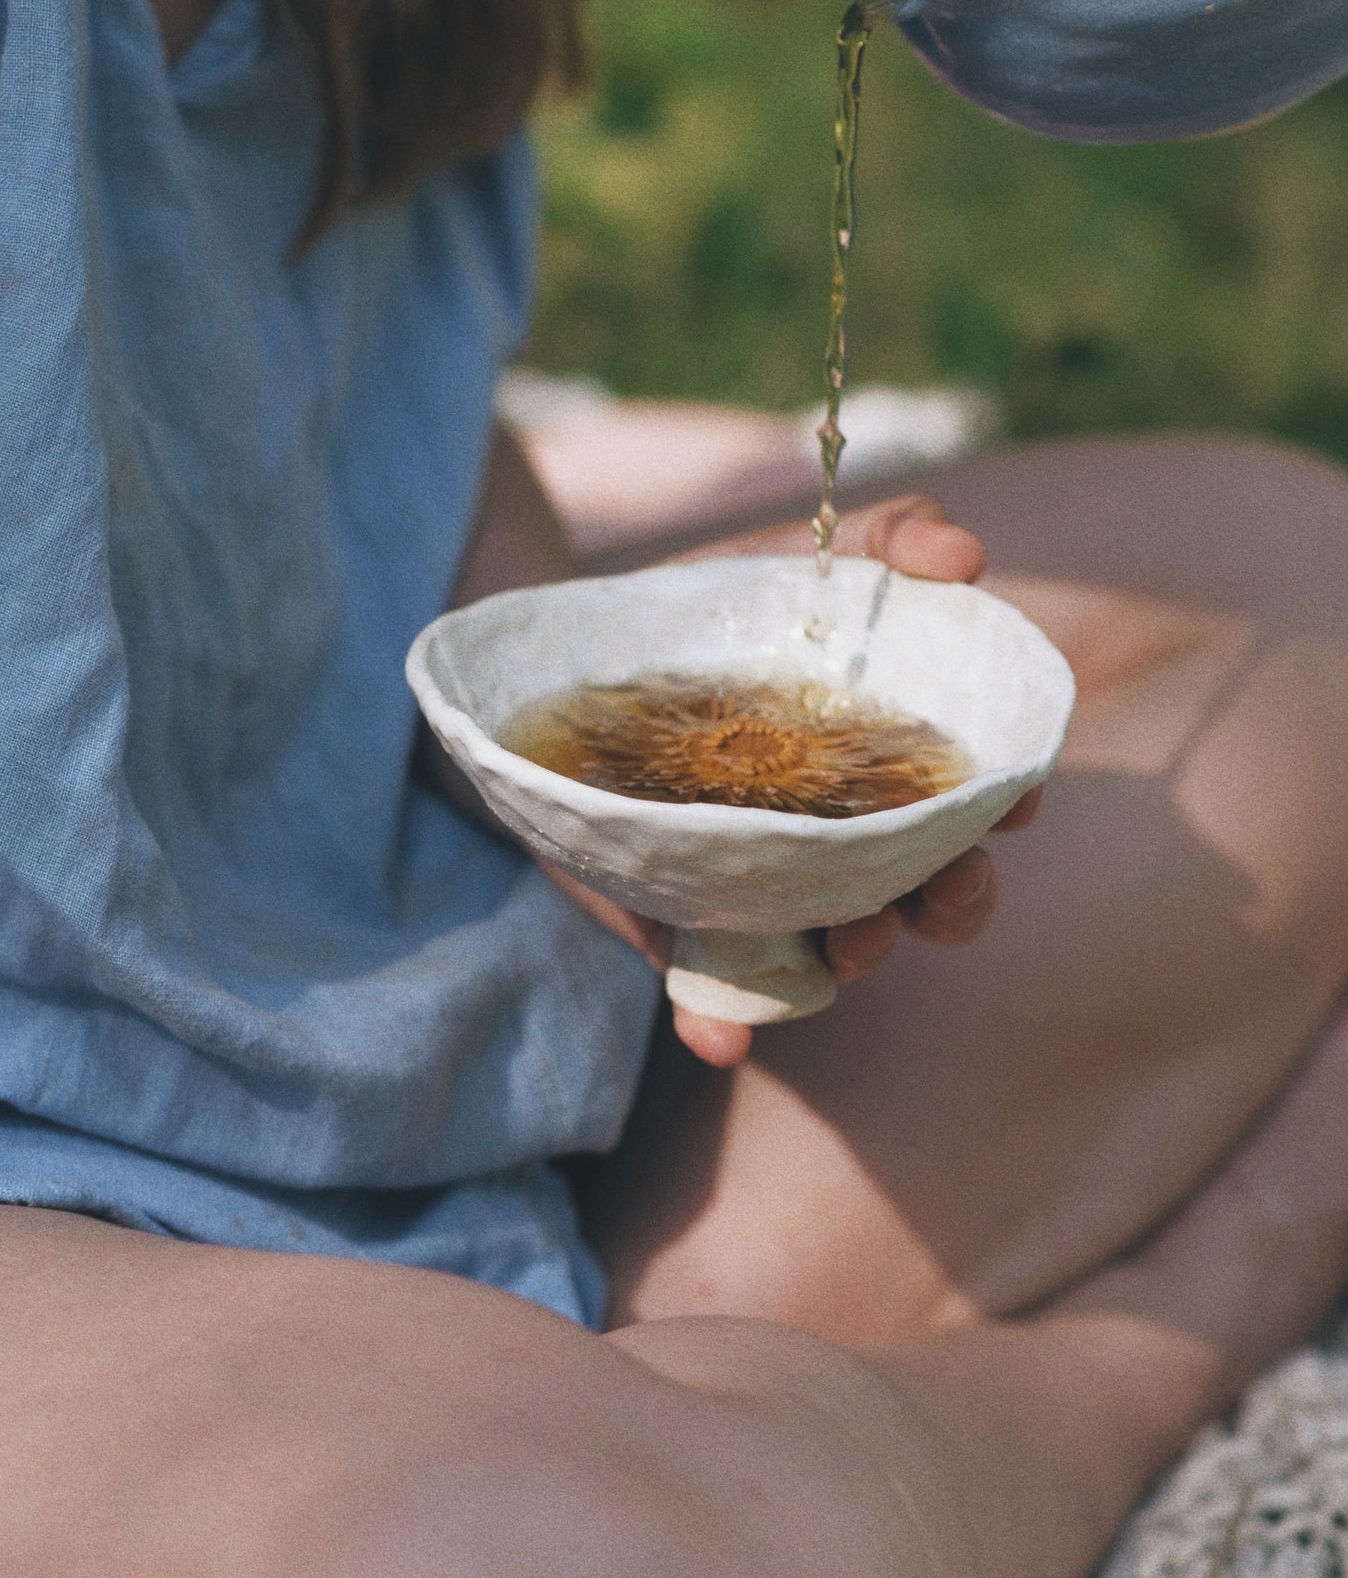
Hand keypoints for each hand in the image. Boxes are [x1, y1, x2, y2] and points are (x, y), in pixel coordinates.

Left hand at [542, 494, 1043, 1067]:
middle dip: (950, 903)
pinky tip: (719, 1038)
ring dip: (857, 960)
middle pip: (922, 892)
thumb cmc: (715, 609)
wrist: (566, 647)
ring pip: (832, 949)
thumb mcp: (798, 558)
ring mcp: (757, 884)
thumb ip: (886, 539)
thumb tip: (965, 556)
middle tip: (943, 892)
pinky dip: (717, 1021)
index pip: (966, 803)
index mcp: (882, 765)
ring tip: (850, 952)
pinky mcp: (674, 917)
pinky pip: (705, 988)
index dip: (998, 812)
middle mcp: (834, 837)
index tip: (1011, 804)